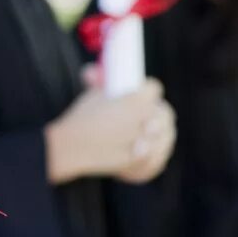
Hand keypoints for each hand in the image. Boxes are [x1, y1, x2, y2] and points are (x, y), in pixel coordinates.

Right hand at [45, 79, 171, 183]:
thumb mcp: (92, 94)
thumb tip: (95, 72)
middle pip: (166, 113)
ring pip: (166, 135)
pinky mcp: (144, 164)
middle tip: (148, 114)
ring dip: (160, 134)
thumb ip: (102, 82)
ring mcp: (146, 144)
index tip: (142, 93)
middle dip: (158, 112)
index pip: (155, 88)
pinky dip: (153, 156)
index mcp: (136, 100)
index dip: (148, 90)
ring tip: (147, 134)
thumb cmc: (80, 119)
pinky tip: (144, 152)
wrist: (70, 149)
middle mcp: (145, 121)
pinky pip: (158, 158)